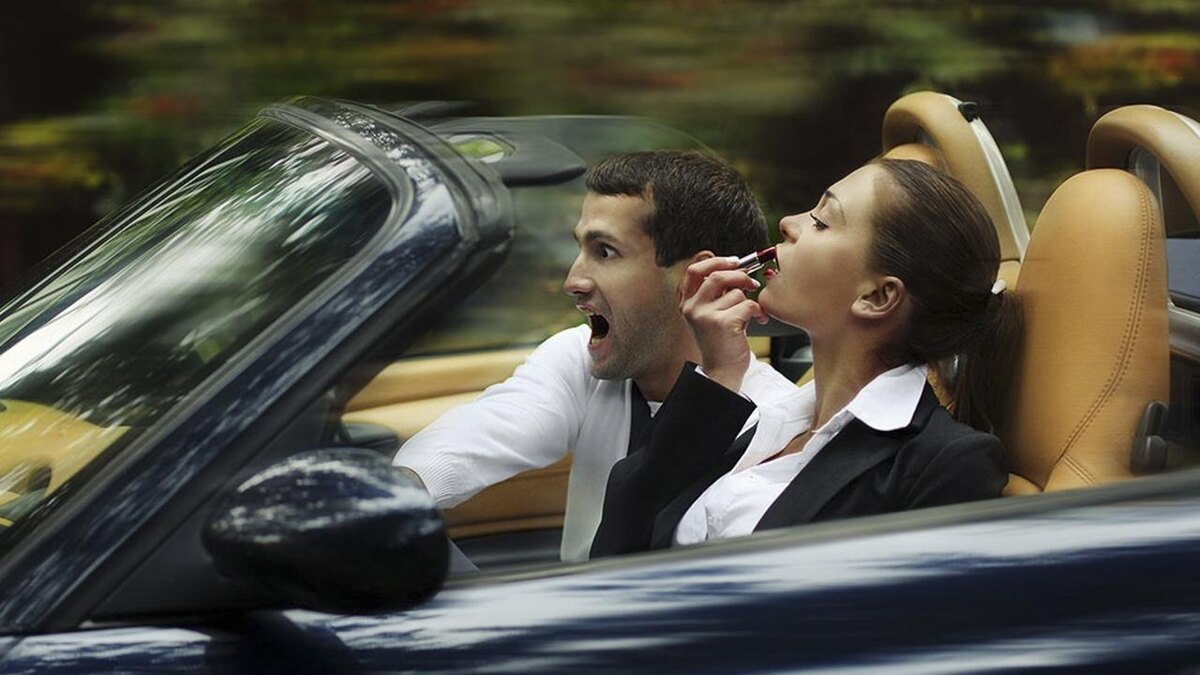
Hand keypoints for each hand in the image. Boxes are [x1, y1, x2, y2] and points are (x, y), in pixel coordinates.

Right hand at [680, 257, 768, 391]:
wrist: (722, 371)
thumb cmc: (720, 343)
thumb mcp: (710, 315)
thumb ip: (716, 293)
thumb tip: (737, 269)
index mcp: (686, 303)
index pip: (695, 270)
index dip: (715, 261)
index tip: (735, 262)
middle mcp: (692, 308)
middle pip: (717, 276)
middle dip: (739, 276)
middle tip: (751, 284)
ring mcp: (705, 316)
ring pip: (736, 293)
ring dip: (749, 302)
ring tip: (749, 316)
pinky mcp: (722, 323)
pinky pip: (748, 305)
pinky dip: (757, 312)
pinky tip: (757, 321)